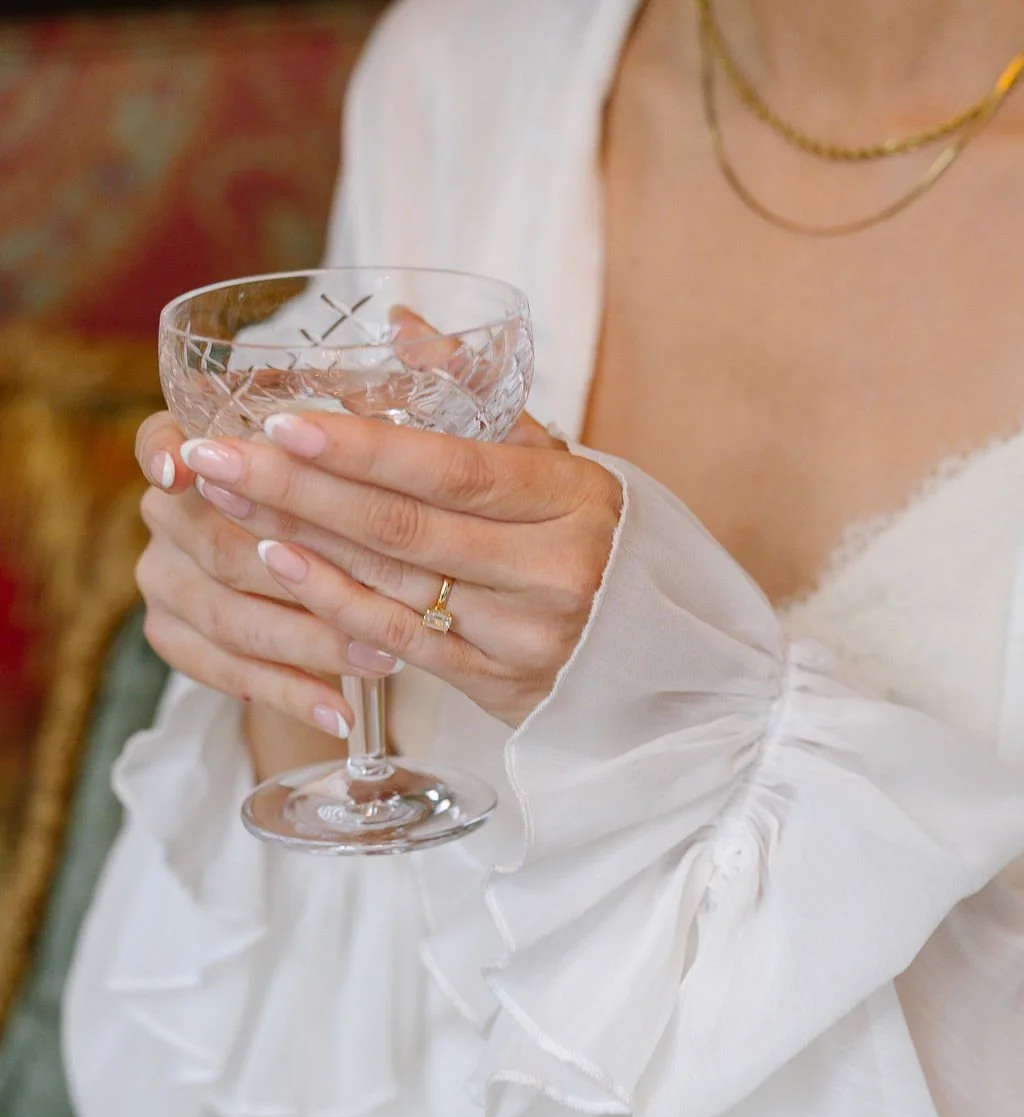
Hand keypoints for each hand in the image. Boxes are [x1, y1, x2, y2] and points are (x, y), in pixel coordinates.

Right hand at [134, 411, 365, 738]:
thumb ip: (372, 402)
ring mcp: (163, 578)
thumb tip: (417, 332)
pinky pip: (228, 674)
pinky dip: (291, 695)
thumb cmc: (349, 493)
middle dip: (298, 572)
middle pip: (216, 542)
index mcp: (196, 450)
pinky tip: (341, 714)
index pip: (160, 439)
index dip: (166, 453)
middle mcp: (166, 513)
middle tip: (373, 594)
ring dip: (310, 642)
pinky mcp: (175, 638)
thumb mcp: (359, 443)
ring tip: (382, 658)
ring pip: (227, 616)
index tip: (184, 469)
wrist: (317, 577)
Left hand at [179, 409, 621, 728]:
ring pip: (391, 584)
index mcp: (572, 500)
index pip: (452, 468)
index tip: (279, 421)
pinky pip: (399, 643)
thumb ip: (481, 399)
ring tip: (226, 498)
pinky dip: (333, 602)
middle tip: (214, 456)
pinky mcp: (495, 684)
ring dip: (298, 539)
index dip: (361, 447)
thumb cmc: (598, 539)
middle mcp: (551, 571)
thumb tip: (400, 327)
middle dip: (298, 488)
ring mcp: (522, 636)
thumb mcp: (561, 463)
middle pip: (404, 526)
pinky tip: (277, 563)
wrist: (661, 656)